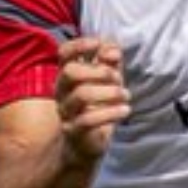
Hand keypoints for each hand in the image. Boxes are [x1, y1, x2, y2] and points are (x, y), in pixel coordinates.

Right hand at [54, 36, 129, 163]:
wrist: (89, 142)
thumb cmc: (99, 104)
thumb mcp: (108, 80)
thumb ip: (109, 61)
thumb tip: (113, 49)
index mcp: (67, 74)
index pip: (64, 53)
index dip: (79, 45)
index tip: (99, 44)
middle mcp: (61, 90)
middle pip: (70, 72)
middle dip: (99, 71)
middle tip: (118, 78)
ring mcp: (65, 111)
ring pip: (81, 94)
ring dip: (109, 92)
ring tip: (126, 95)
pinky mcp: (73, 130)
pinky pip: (88, 119)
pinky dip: (111, 113)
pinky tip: (125, 110)